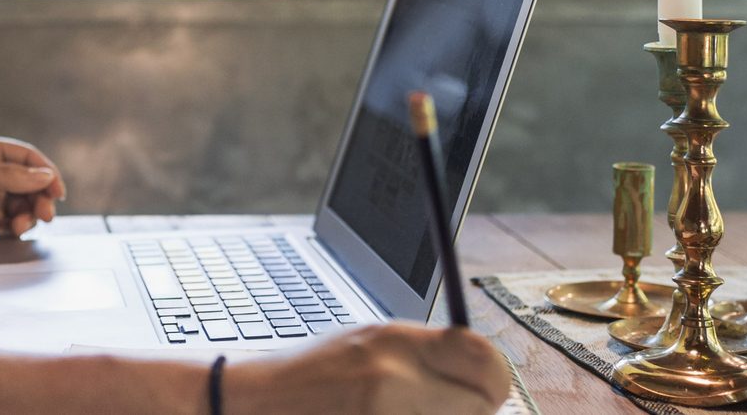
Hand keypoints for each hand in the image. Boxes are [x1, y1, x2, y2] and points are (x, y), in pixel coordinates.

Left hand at [0, 136, 66, 262]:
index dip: (46, 173)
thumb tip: (46, 175)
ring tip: (20, 227)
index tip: (58, 193)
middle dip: (40, 199)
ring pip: (24, 205)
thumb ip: (10, 176)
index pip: (28, 157)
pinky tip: (10, 234)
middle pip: (30, 183)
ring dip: (28, 216)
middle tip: (45, 216)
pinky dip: (16, 228)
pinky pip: (12, 223)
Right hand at [222, 323, 514, 414]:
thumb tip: (485, 366)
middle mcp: (391, 377)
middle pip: (480, 406)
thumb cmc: (312, 379)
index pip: (486, 360)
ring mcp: (381, 413)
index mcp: (394, 340)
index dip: (492, 380)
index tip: (484, 390)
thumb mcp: (369, 344)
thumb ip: (427, 353)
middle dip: (466, 410)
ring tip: (403, 414)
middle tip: (437, 408)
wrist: (254, 404)